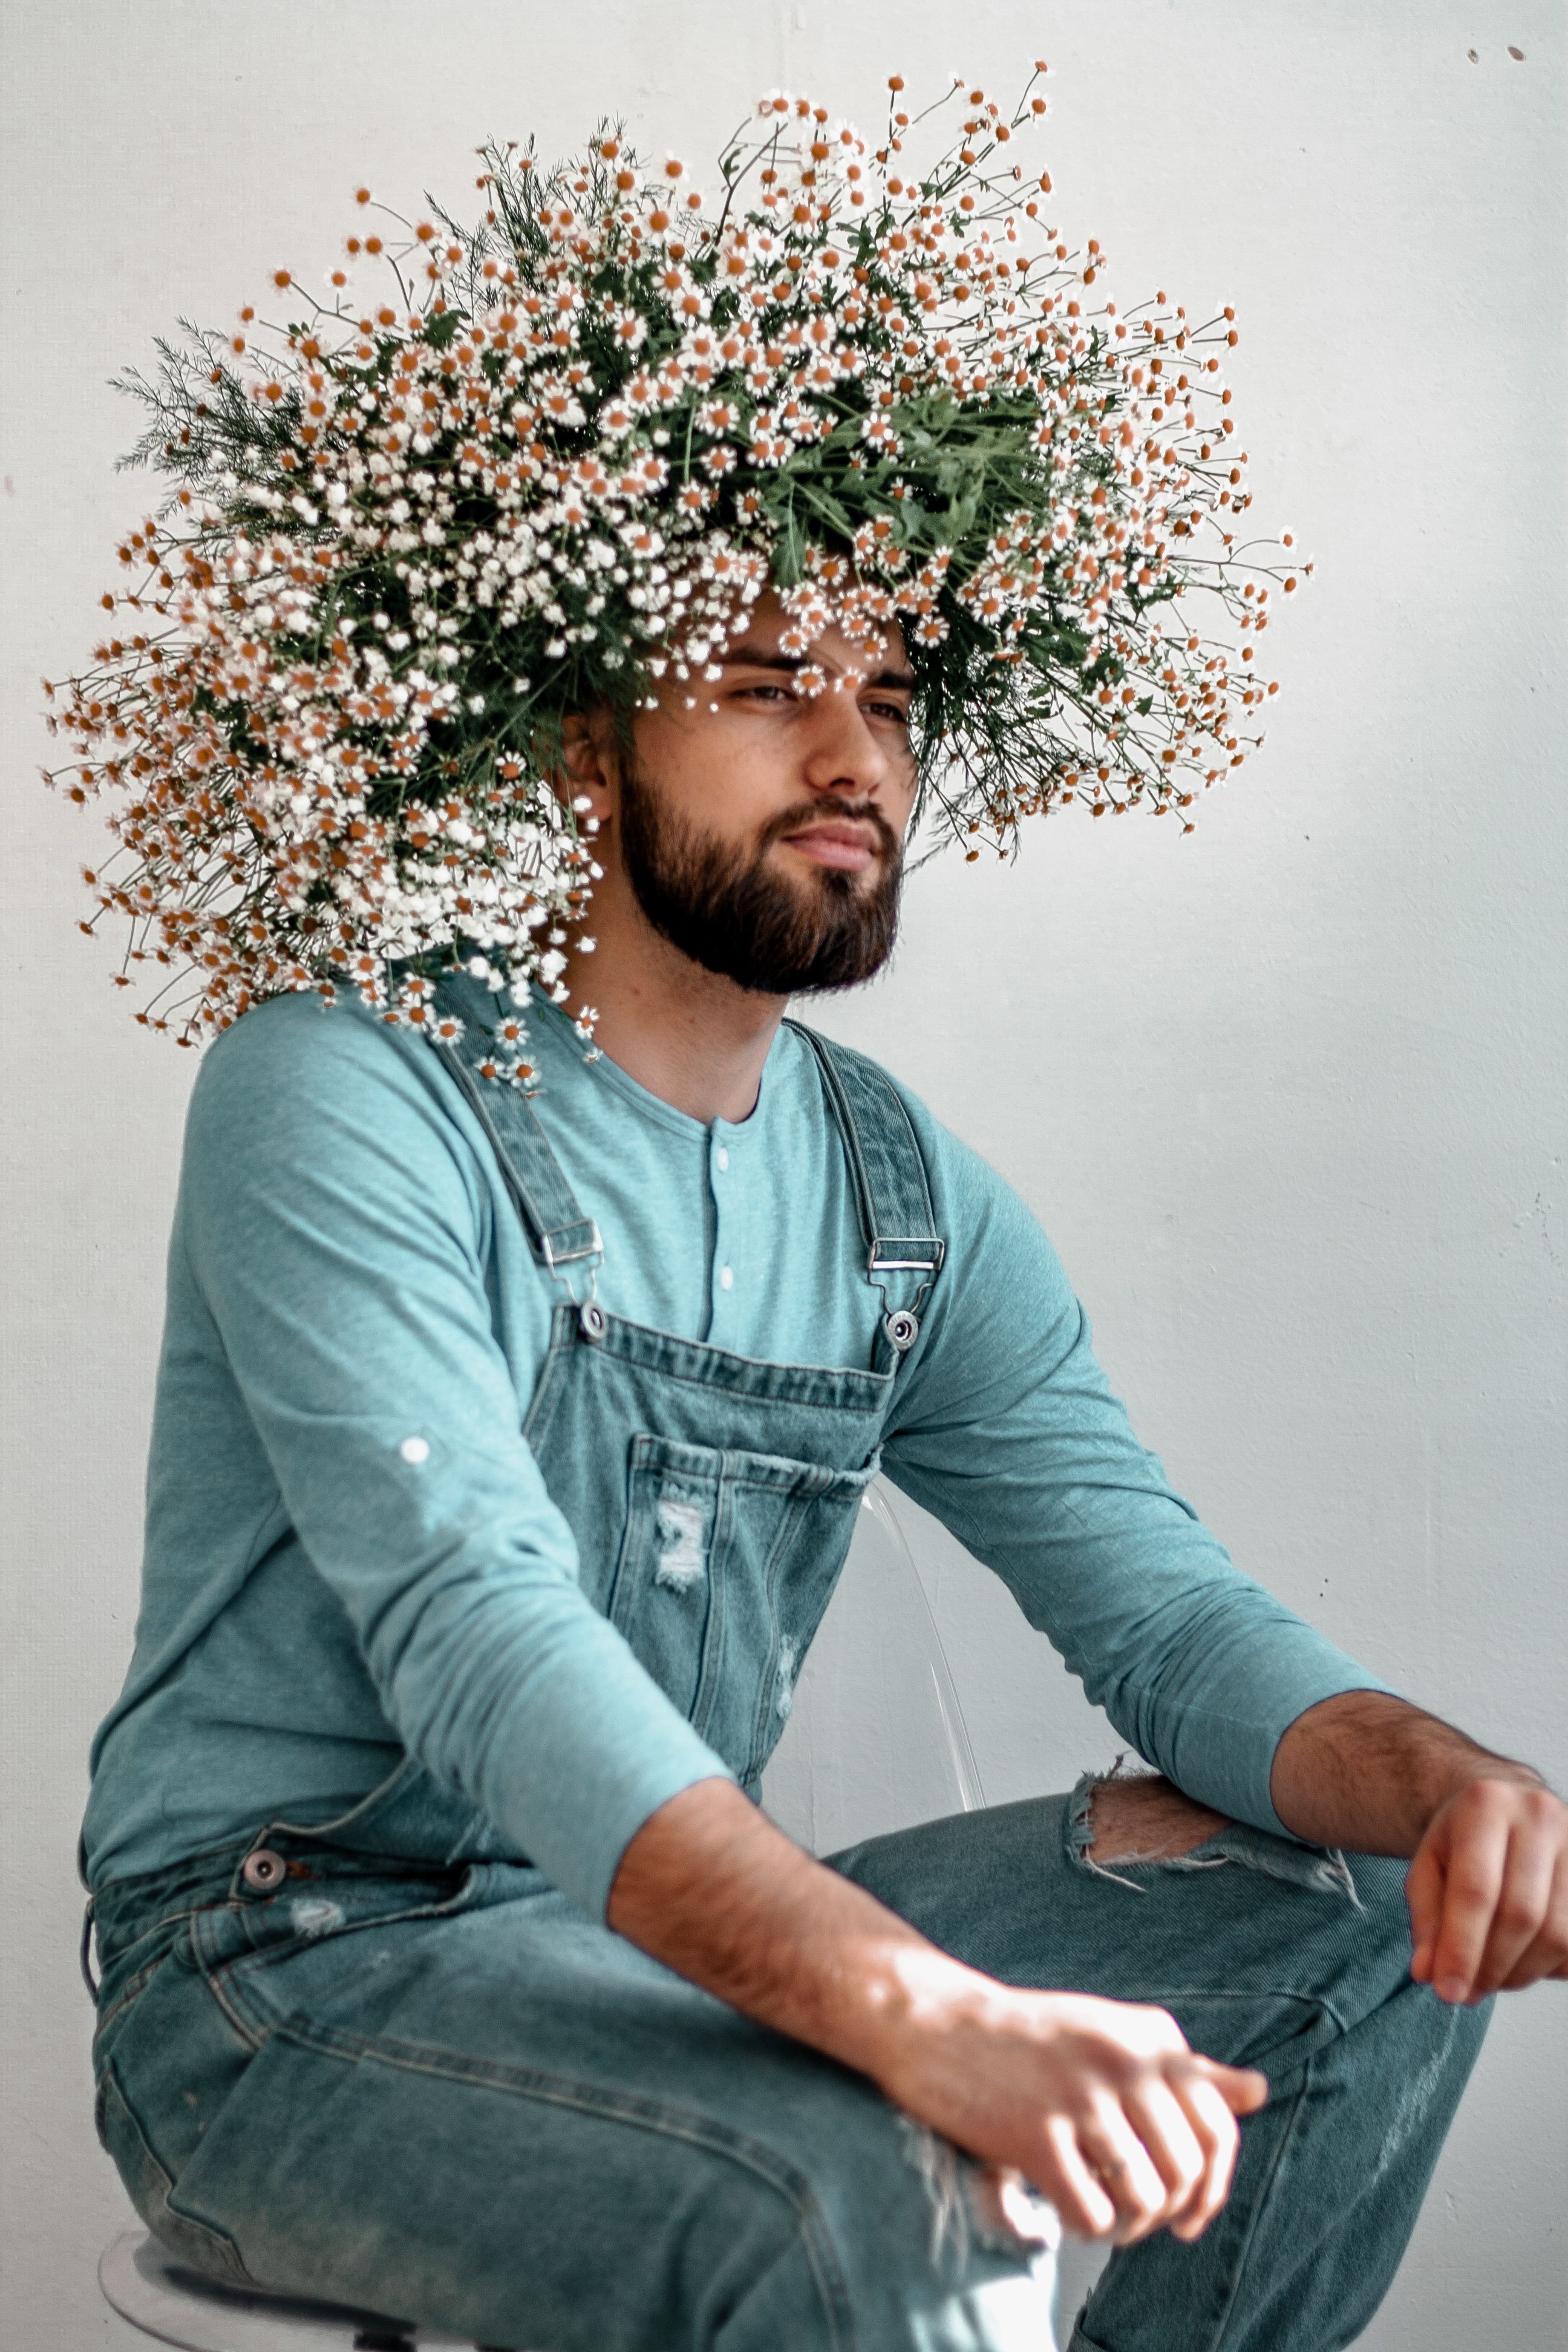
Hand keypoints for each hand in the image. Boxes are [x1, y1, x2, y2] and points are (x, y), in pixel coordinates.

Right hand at [880, 1983, 1268, 2244]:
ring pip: (1145, 2197)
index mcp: (1150, 2036)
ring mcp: (1078, 2096)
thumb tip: (1260, 2091)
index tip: (1189, 2213)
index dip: (1212, 2185)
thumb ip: (1187, 2068)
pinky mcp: (1034, 2133)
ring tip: (1105, 2217)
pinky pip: (1093, 2213)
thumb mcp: (1115, 2036)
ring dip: (1129, 2226)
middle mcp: (1123, 2061)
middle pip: (1185, 2170)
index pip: (1218, 2129)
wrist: (937, 2023)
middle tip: (1137, 2218)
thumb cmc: (1032, 2038)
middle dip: (1167, 2212)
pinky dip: (1088, 2229)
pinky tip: (1068, 2211)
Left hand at [1407, 1775, 1567, 2001]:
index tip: (1448, 1993)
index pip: (1476, 1889)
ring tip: (1493, 1978)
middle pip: (1521, 1915)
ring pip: (1557, 1934)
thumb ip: (1426, 1920)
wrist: (1508, 1803)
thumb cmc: (1463, 1840)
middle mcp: (1539, 1816)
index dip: (1462, 1948)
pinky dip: (1549, 1967)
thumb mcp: (1428, 1866)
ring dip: (1522, 1973)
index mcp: (1486, 1804)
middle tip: (1467, 1992)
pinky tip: (1524, 1960)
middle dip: (1491, 1967)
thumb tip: (1427, 1973)